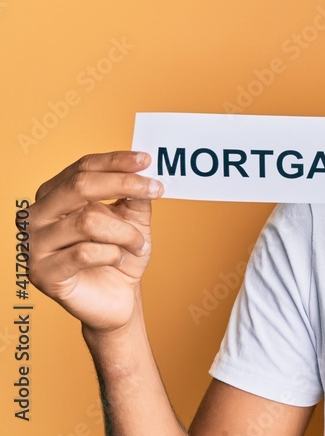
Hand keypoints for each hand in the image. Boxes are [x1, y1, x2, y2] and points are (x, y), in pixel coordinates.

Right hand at [28, 151, 162, 332]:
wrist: (117, 298)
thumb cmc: (121, 254)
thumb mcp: (133, 219)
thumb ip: (134, 195)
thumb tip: (143, 171)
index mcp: (54, 196)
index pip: (82, 168)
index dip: (116, 161)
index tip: (146, 160)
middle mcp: (37, 216)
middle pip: (80, 186)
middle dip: (124, 184)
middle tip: (155, 190)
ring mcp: (35, 245)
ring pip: (87, 221)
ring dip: (125, 232)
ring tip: (139, 244)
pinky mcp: (42, 273)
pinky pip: (85, 253)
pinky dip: (113, 254)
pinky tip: (119, 260)